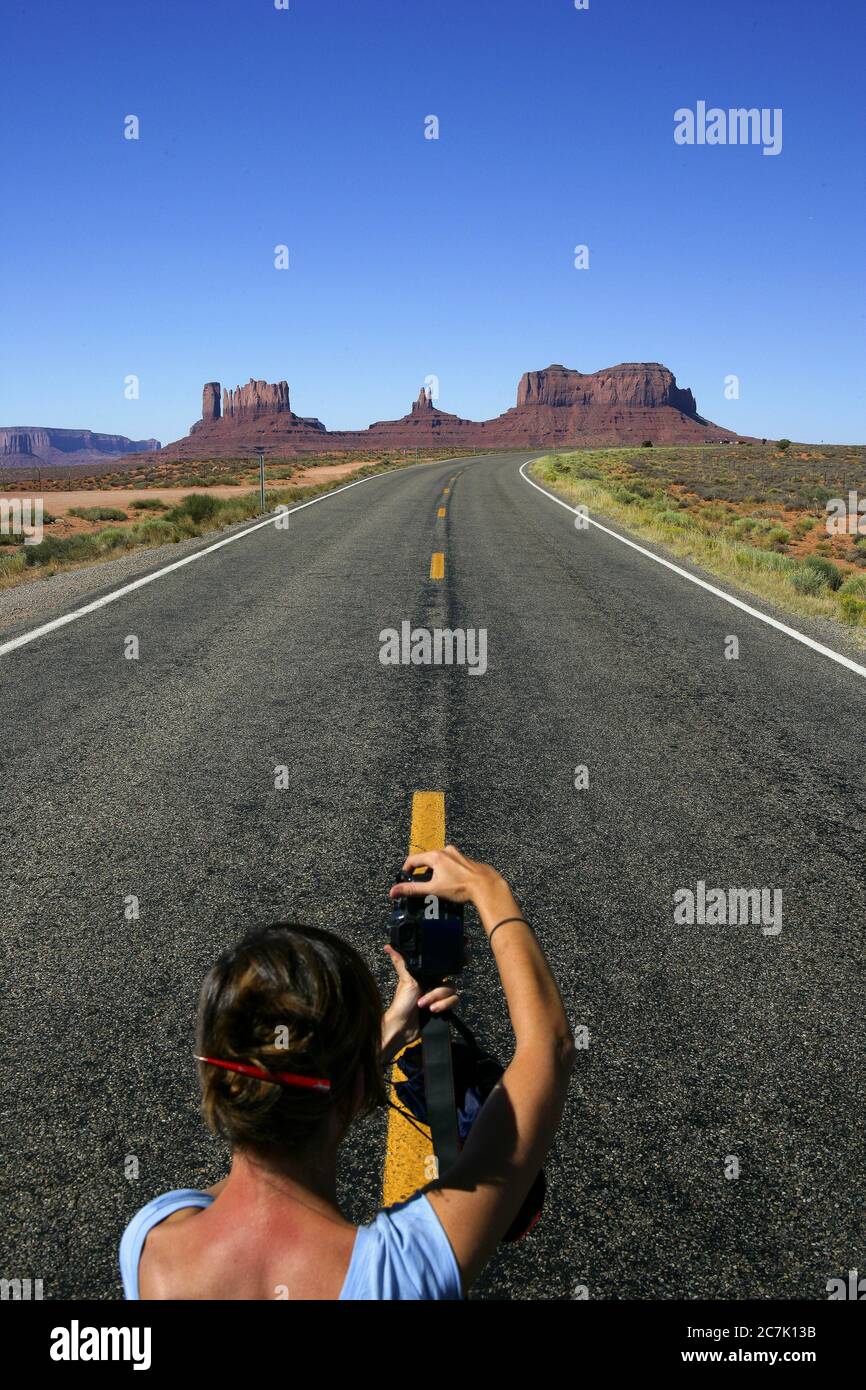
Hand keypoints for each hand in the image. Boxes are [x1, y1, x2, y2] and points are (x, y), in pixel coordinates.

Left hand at [381, 945, 458, 1060]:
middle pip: (450, 976)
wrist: (404, 1027)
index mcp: (425, 974)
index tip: (458, 956)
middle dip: (440, 987)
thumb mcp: (405, 980)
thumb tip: (389, 946)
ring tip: (424, 1004)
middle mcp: (434, 982)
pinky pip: (454, 1000)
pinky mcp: (445, 1006)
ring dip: (438, 997)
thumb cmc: (401, 1004)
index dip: (449, 959)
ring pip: (452, 989)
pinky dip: (444, 1005)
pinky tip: (433, 1010)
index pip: (441, 963)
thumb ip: (402, 962)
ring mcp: (440, 995)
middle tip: (431, 988)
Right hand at [387, 844, 498, 907]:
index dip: (406, 869)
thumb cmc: (461, 887)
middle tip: (420, 883)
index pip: (413, 859)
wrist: (485, 886)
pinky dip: (446, 870)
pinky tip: (450, 882)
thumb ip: (412, 889)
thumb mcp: (433, 889)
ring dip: (434, 871)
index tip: (404, 877)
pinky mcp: (465, 860)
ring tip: (436, 884)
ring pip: (439, 860)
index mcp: (436, 856)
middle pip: (427, 859)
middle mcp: (446, 851)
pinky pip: (450, 863)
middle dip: (421, 871)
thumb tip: (394, 891)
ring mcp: (457, 854)